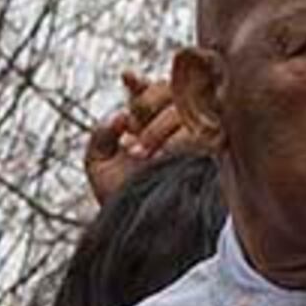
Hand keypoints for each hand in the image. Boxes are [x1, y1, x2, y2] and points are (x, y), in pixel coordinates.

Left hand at [82, 69, 206, 204]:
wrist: (138, 229)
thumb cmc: (120, 198)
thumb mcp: (98, 165)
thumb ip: (100, 135)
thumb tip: (120, 116)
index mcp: (146, 126)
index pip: (149, 92)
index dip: (141, 83)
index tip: (128, 76)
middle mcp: (171, 128)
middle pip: (170, 92)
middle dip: (148, 105)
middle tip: (131, 130)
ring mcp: (191, 140)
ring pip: (182, 112)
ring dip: (158, 128)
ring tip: (139, 154)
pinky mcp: (207, 155)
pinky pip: (200, 134)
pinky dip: (178, 139)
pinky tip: (162, 152)